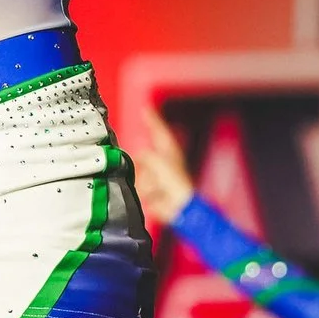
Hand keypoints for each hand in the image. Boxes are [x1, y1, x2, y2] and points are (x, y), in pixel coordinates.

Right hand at [126, 101, 197, 228]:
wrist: (178, 208)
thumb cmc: (175, 184)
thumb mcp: (158, 162)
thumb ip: (146, 155)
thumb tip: (140, 155)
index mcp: (169, 151)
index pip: (159, 130)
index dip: (152, 120)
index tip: (146, 109)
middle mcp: (162, 162)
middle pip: (144, 155)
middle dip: (145, 166)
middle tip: (156, 175)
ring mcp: (157, 176)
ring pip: (140, 172)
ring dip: (147, 182)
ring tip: (158, 189)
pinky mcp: (151, 190)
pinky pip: (139, 186)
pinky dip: (146, 192)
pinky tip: (156, 197)